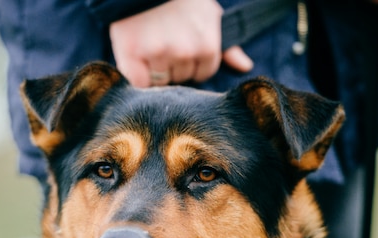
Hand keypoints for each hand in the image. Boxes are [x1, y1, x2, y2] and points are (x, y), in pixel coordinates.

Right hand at [109, 0, 253, 86]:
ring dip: (154, 69)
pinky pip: (139, 82)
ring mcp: (158, 54)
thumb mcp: (209, 15)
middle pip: (181, 78)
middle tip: (162, 41)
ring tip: (149, 45)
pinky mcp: (132, 54)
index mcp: (206, 47)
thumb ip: (226, 46)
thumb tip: (244, 66)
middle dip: (173, 65)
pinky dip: (137, 75)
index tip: (180, 45)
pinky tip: (136, 57)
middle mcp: (184, 53)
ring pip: (159, 82)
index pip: (201, 74)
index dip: (190, 63)